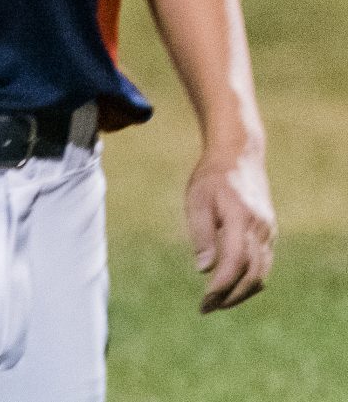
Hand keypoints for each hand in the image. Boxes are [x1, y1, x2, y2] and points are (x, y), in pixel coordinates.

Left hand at [185, 145, 275, 310]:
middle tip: (207, 309)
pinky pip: (264, 264)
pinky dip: (249, 280)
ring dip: (241, 292)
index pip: (235, 263)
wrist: (240, 157)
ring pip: (262, 273)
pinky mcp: (269, 233)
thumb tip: (204, 269)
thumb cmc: (211, 177)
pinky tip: (231, 286)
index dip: (221, 286)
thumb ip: (201, 234)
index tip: (204, 302)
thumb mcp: (197, 199)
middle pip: (252, 275)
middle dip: (230, 297)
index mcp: (241, 220)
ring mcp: (268, 232)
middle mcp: (260, 229)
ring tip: (216, 302)